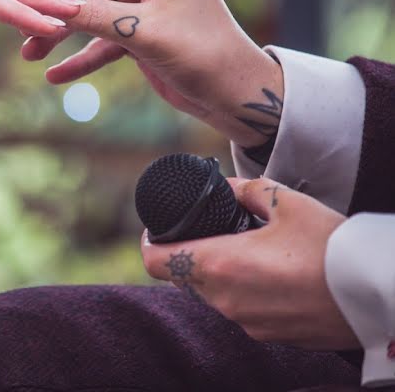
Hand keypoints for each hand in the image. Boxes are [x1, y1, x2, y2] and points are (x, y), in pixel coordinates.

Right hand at [22, 0, 282, 148]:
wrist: (235, 97)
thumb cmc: (205, 55)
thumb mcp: (145, 33)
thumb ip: (96, 16)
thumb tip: (48, 5)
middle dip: (57, 2)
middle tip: (25, 23)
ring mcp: (141, 2)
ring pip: (88, 9)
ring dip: (60, 30)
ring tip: (30, 52)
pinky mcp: (137, 31)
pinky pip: (99, 38)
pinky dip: (78, 55)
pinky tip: (55, 74)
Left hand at [141, 177, 357, 349]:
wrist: (376, 295)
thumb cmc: (331, 248)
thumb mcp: (287, 202)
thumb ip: (245, 191)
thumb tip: (223, 188)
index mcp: (219, 264)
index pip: (155, 261)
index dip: (151, 242)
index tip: (159, 228)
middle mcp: (224, 299)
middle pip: (184, 277)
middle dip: (191, 254)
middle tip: (210, 232)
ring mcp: (245, 322)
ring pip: (211, 296)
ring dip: (219, 274)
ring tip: (247, 251)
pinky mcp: (267, 335)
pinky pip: (239, 311)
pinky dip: (243, 292)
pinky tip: (270, 275)